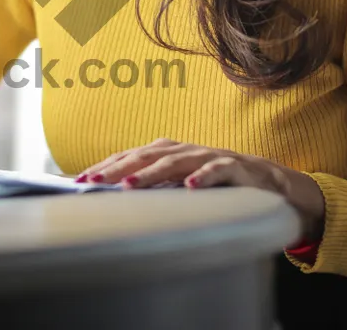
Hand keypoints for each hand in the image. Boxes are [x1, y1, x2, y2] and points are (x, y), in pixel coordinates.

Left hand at [77, 139, 325, 238]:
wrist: (268, 183)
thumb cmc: (215, 184)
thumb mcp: (179, 184)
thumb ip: (152, 185)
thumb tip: (112, 197)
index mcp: (167, 151)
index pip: (129, 156)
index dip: (103, 167)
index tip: (78, 182)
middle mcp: (183, 149)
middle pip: (144, 155)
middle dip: (116, 169)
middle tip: (91, 183)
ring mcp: (208, 156)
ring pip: (175, 162)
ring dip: (150, 173)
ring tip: (130, 186)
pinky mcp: (234, 167)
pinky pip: (217, 171)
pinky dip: (203, 177)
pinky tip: (191, 186)